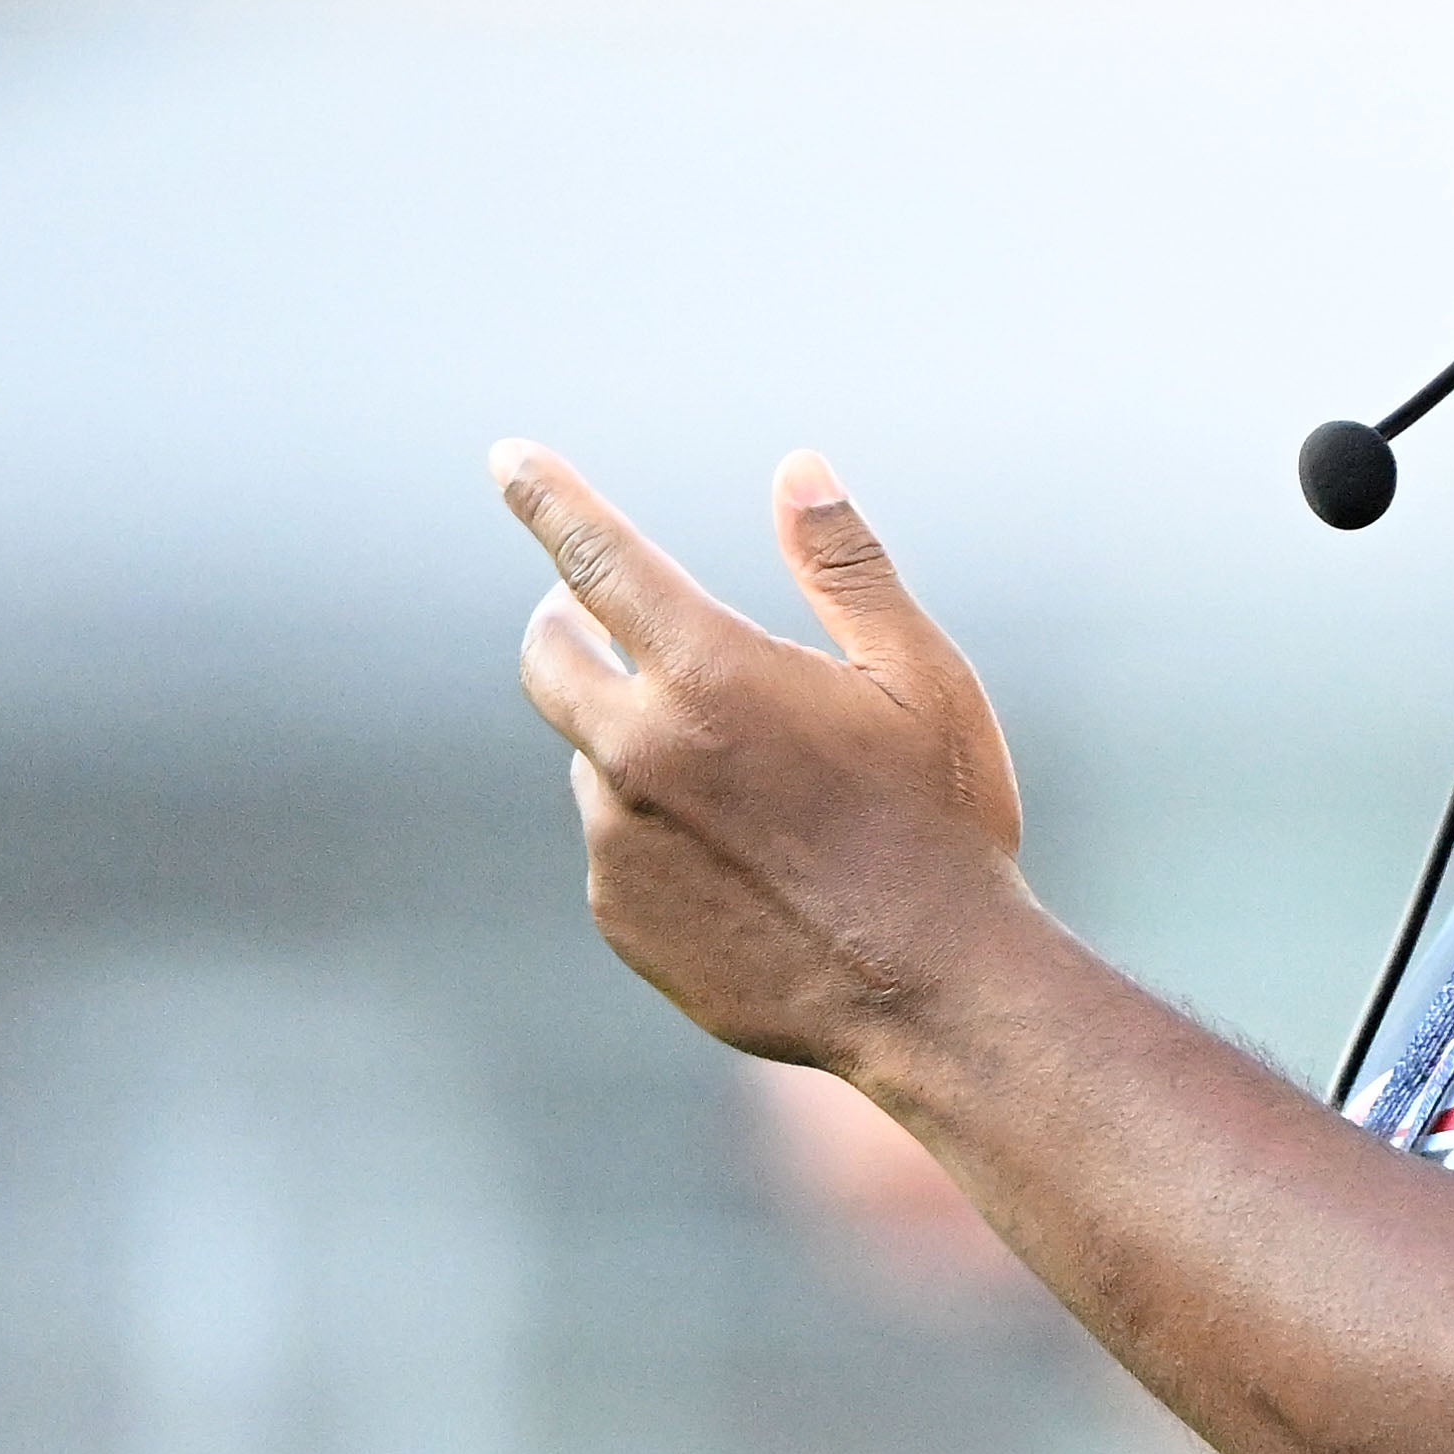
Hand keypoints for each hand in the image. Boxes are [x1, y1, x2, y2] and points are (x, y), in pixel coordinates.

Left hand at [499, 441, 1029, 1070]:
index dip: (548, 498)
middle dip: (567, 624)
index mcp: (711, 675)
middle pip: (549, 656)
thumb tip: (797, 469)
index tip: (508, 459)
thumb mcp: (923, 678)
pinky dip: (661, 837)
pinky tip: (748, 870)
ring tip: (753, 797)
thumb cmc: (945, 825)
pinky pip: (619, 847)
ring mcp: (619, 839)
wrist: (932, 995)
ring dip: (642, 749)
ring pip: (596, 760)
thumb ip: (848, 568)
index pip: (596, 557)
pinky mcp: (618, 913)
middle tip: (609, 626)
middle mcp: (639, 751)